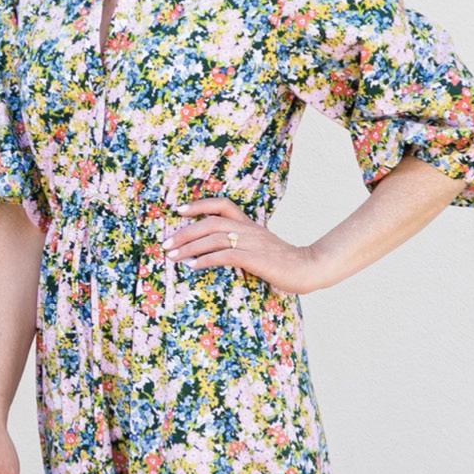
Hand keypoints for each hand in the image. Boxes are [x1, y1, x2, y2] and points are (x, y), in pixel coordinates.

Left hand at [166, 199, 317, 292]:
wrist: (308, 268)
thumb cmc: (283, 262)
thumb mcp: (260, 247)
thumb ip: (242, 244)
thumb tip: (216, 252)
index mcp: (249, 224)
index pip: (222, 204)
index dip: (200, 205)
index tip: (180, 211)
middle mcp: (248, 229)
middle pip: (210, 223)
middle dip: (184, 232)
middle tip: (165, 243)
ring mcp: (251, 242)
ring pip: (213, 239)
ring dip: (189, 247)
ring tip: (172, 256)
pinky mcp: (253, 258)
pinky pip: (223, 255)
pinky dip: (205, 260)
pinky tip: (192, 266)